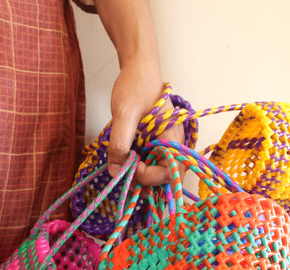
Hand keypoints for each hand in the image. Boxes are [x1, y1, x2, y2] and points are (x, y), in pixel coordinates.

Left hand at [94, 0, 184, 185]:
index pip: (169, 173)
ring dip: (141, 177)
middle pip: (166, 178)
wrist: (138, 67)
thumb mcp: (124, 115)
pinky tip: (125, 161)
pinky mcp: (156, 143)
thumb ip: (120, 144)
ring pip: (158, 173)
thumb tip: (116, 172)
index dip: (149, 177)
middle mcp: (173, 145)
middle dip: (146, 182)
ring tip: (122, 170)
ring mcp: (165, 145)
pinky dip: (139, 167)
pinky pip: (151, 163)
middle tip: (124, 175)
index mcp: (173, 139)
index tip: (130, 167)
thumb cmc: (136, 86)